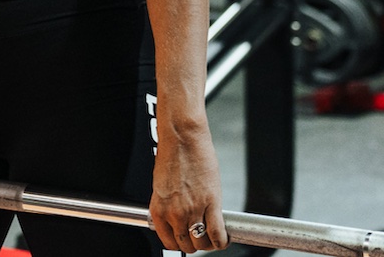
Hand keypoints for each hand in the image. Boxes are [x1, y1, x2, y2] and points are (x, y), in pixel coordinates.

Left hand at [150, 121, 224, 251]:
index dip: (180, 243)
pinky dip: (222, 240)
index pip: (169, 242)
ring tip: (213, 236)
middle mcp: (174, 213)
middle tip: (202, 237)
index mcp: (159, 209)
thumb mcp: (162, 186)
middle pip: (186, 246)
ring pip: (202, 243)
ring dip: (209, 244)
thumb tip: (178, 217)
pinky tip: (224, 237)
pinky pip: (217, 233)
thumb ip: (169, 205)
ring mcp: (193, 210)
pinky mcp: (211, 203)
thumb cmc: (173, 155)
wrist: (182, 137)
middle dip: (195, 244)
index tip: (186, 240)